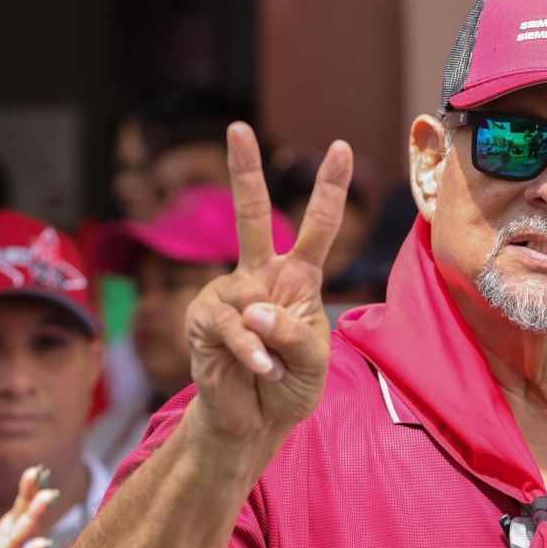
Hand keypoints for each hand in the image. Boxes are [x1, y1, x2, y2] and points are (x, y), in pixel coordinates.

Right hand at [184, 123, 352, 443]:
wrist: (255, 420)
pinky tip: (261, 368)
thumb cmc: (290, 384)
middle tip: (238, 127)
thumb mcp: (313, 361)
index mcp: (297, 277)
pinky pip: (231, 328)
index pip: (317, 227)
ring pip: (252, 302)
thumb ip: (294, 333)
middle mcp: (261, 275)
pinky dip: (250, 352)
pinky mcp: (205, 318)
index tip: (341, 146)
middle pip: (253, 215)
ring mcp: (230, 294)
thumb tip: (255, 309)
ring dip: (271, 344)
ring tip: (274, 370)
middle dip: (245, 171)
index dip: (329, 188)